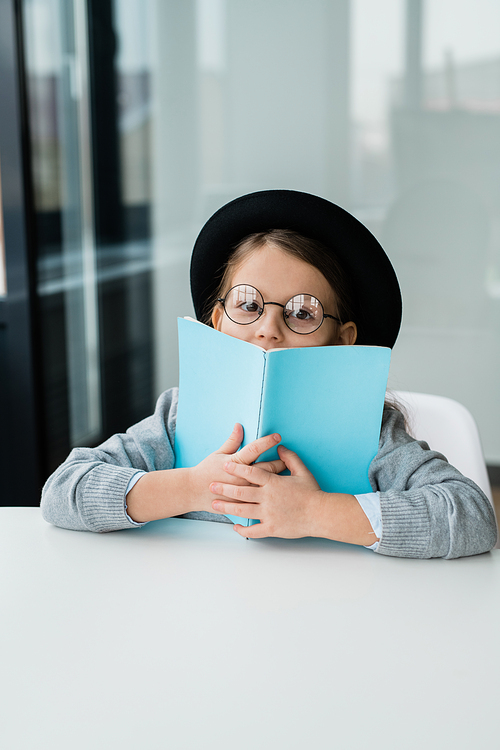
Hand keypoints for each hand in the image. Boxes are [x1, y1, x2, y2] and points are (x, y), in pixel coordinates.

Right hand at [190, 424, 285, 512]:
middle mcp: (241, 477)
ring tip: (287, 478)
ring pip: (265, 486)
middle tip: (288, 459)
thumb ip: (232, 441)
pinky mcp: (241, 502)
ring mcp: (242, 492)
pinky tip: (277, 495)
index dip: (267, 442)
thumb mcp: (218, 453)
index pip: (255, 449)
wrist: (193, 491)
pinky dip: (268, 497)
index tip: (278, 437)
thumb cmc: (206, 470)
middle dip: (279, 463)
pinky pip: (258, 501)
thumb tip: (239, 426)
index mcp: (235, 462)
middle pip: (266, 468)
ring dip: (277, 481)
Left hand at [209, 444, 324, 537]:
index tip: (225, 465)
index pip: (251, 473)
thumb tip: (280, 447)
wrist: (321, 514)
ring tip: (215, 504)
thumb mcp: (302, 472)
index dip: (236, 468)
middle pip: (241, 492)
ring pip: (243, 511)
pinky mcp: (272, 528)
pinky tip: (234, 526)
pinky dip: (242, 530)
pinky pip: (253, 530)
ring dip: (227, 507)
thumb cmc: (313, 493)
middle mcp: (268, 498)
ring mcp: (269, 514)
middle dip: (224, 488)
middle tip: (211, 485)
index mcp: (274, 483)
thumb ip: (290, 458)